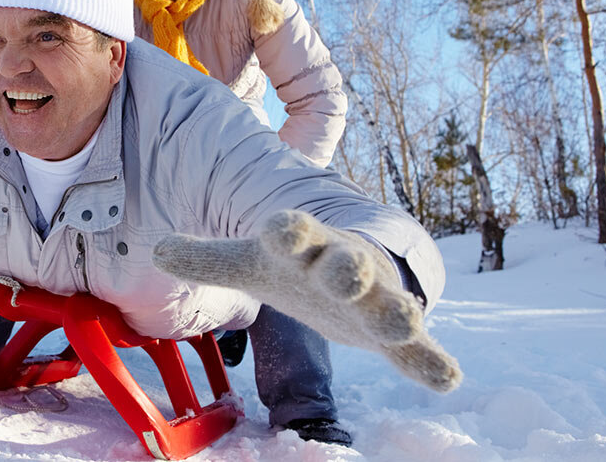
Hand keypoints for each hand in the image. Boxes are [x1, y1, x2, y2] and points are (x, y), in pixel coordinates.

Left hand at [152, 209, 461, 392]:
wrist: (357, 266)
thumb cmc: (296, 266)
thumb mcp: (251, 262)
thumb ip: (207, 259)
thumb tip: (157, 249)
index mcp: (302, 246)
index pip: (293, 233)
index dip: (288, 230)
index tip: (283, 226)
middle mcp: (342, 266)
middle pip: (346, 265)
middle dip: (346, 269)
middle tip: (347, 275)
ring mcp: (374, 297)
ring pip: (387, 303)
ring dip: (394, 311)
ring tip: (404, 319)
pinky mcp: (395, 331)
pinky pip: (418, 347)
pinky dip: (431, 361)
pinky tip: (448, 378)